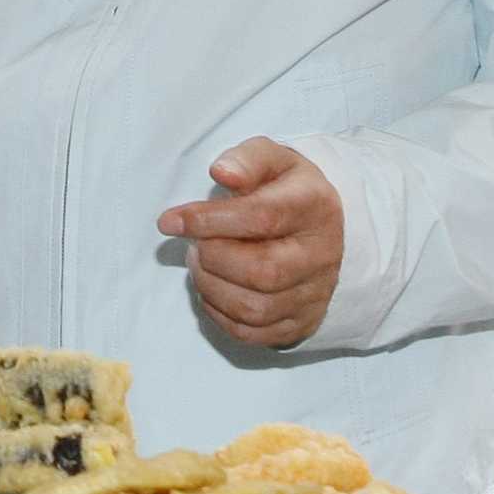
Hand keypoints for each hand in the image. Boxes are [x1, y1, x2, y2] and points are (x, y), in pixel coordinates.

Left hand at [157, 137, 343, 348]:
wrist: (324, 228)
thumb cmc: (286, 190)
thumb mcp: (273, 160)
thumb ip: (247, 160)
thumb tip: (221, 172)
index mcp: (315, 207)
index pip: (261, 217)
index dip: (208, 220)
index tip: (169, 221)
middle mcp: (322, 254)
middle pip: (262, 271)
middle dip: (212, 258)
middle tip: (195, 244)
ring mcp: (315, 293)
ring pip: (256, 308)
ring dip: (211, 287)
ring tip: (202, 263)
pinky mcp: (301, 322)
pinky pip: (253, 333)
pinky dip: (220, 315)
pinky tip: (214, 288)